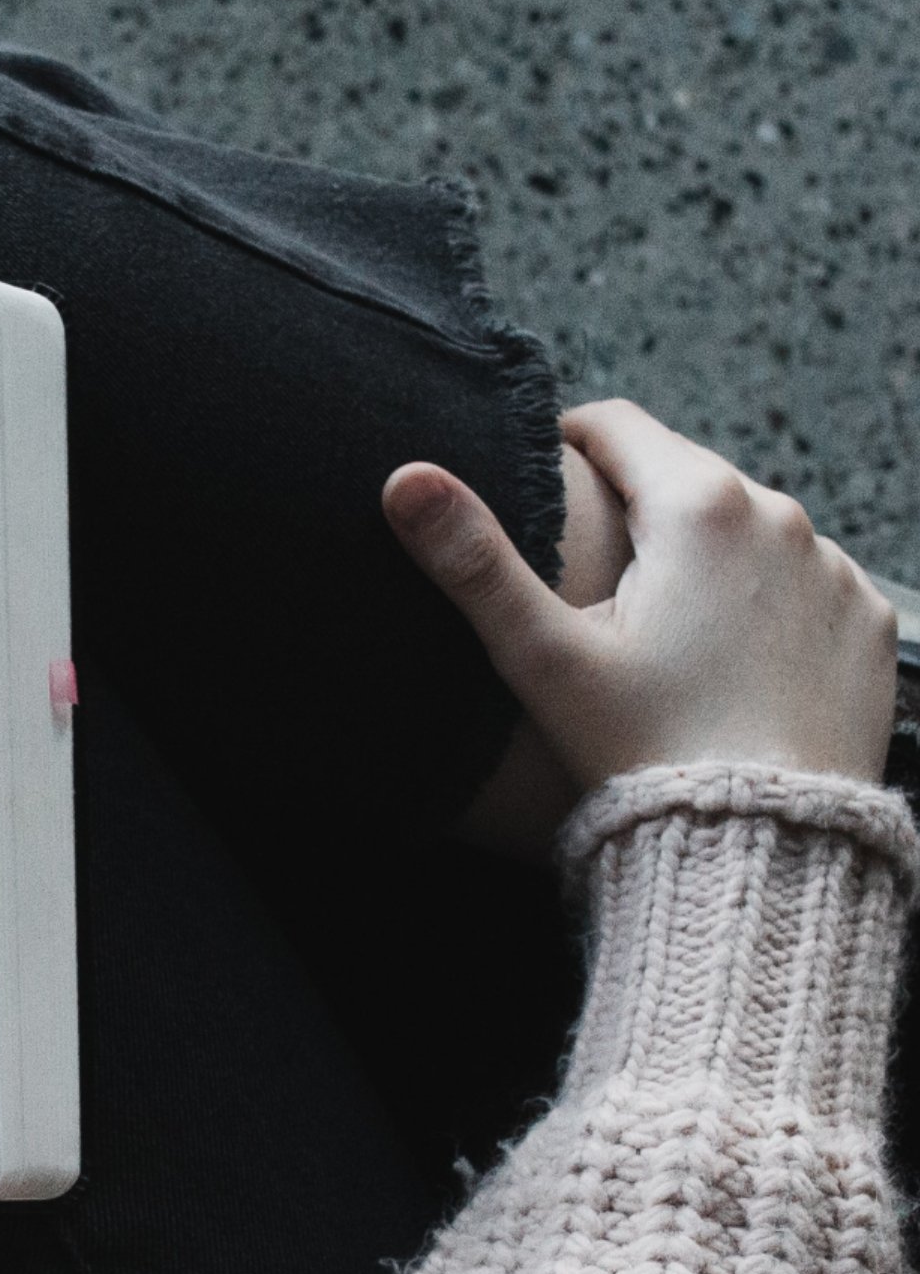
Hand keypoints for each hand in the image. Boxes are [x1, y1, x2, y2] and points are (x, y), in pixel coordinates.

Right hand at [385, 402, 898, 793]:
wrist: (761, 847)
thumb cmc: (642, 751)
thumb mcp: (540, 656)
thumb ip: (472, 560)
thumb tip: (405, 479)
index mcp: (698, 506)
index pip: (616, 426)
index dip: (564, 442)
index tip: (540, 479)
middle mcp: (782, 517)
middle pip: (686, 476)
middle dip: (635, 510)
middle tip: (586, 580)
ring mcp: (836, 570)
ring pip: (748, 531)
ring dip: (703, 558)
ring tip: (658, 631)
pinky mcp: (867, 623)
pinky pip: (805, 585)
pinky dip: (764, 605)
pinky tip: (724, 663)